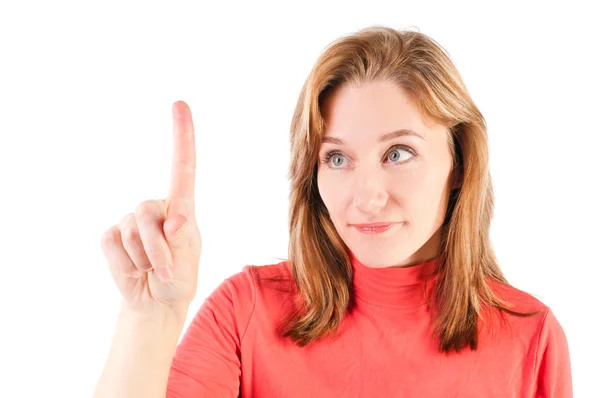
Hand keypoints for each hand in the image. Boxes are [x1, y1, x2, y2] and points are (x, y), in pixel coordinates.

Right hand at [100, 101, 200, 313]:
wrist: (156, 301)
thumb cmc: (179, 278)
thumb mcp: (187, 263)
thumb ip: (181, 241)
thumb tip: (175, 219)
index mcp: (182, 207)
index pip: (182, 167)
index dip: (182, 135)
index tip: (180, 104)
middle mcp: (157, 208)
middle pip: (147, 214)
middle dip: (157, 248)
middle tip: (165, 269)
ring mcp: (131, 221)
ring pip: (131, 232)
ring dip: (144, 259)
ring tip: (152, 269)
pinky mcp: (111, 235)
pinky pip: (111, 244)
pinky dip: (125, 264)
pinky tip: (134, 269)